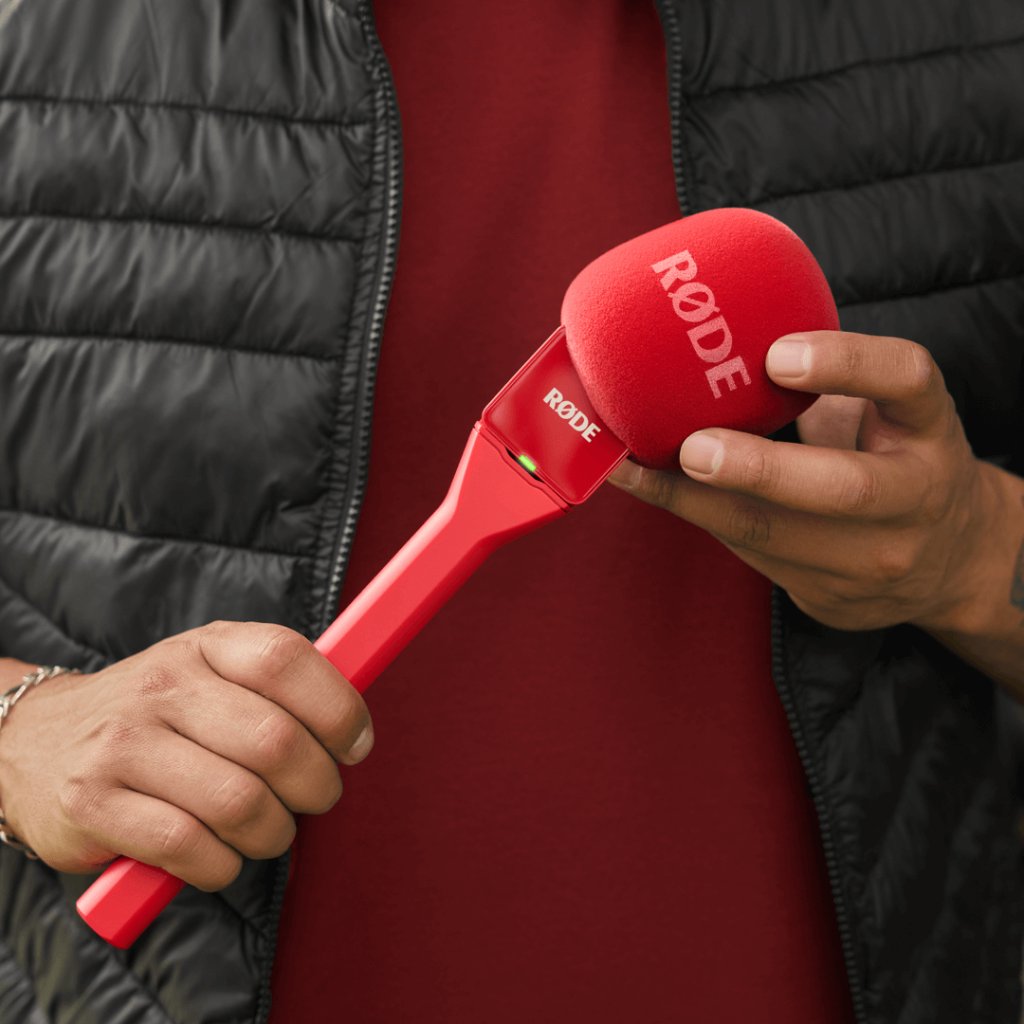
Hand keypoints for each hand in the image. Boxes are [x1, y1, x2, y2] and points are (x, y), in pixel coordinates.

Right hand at [0, 621, 372, 888]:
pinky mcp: (92, 804)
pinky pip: (190, 847)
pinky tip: (218, 855)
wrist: (35, 742)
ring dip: (273, 833)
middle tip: (314, 798)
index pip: (286, 658)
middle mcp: (163, 686)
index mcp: (205, 646)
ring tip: (265, 829)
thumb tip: (356, 726)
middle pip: (275, 741)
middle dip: (317, 785)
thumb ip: (280, 691)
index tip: (356, 745)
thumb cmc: (160, 716)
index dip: (338, 706)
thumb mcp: (212, 675)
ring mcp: (123, 744)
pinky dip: (223, 864)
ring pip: (240, 803)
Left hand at [609, 330, 993, 632]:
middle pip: (844, 487)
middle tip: (694, 447)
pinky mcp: (834, 595)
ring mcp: (878, 555)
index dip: (846, 363)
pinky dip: (694, 517)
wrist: (950, 562)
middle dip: (760, 470)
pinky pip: (750, 555)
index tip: (778, 354)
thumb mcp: (888, 409)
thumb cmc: (896, 458)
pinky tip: (648, 491)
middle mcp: (914, 494)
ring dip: (695, 501)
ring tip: (632, 471)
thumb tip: (720, 329)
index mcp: (928, 426)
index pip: (906, 380)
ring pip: (777, 536)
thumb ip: (832, 375)